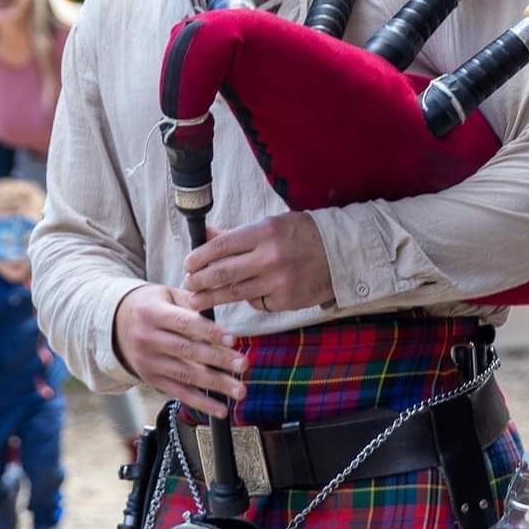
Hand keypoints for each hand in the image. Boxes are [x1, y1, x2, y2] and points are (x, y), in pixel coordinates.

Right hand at [113, 284, 248, 418]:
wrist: (115, 323)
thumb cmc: (151, 305)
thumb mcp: (166, 294)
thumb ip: (191, 301)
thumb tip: (220, 304)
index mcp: (152, 313)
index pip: (185, 324)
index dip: (210, 332)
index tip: (233, 339)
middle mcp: (147, 339)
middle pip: (187, 351)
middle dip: (218, 360)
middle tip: (243, 365)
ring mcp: (148, 362)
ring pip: (186, 375)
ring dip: (215, 385)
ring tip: (240, 391)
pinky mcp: (151, 379)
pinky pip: (178, 393)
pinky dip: (201, 403)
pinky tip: (221, 409)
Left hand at [183, 212, 333, 316]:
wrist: (340, 254)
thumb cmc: (301, 235)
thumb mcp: (269, 225)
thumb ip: (237, 234)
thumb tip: (206, 234)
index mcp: (264, 232)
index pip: (221, 246)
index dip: (199, 256)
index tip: (188, 263)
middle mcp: (270, 258)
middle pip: (223, 273)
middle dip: (199, 281)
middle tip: (187, 284)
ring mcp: (278, 282)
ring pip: (235, 293)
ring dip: (212, 298)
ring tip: (197, 300)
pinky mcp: (286, 300)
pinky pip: (257, 302)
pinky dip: (247, 299)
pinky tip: (242, 295)